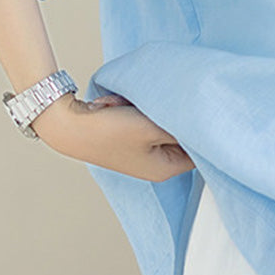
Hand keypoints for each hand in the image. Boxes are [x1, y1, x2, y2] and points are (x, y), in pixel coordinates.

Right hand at [30, 91, 196, 182]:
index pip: (199, 149)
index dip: (201, 127)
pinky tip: (120, 105)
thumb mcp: (152, 127)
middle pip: (179, 133)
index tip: (199, 108)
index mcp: (166, 168)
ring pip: (162, 122)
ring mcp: (143, 150)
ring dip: (151, 109)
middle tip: (154, 106)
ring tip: (131, 105)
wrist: (68, 124)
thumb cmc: (109, 131)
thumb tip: (206, 125)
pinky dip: (136, 108)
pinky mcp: (131, 137)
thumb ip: (181, 126)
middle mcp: (156, 163)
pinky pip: (145, 118)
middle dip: (169, 114)